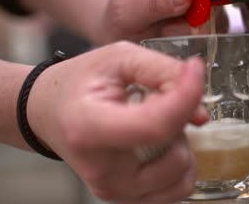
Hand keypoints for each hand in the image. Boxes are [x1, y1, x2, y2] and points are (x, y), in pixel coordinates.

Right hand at [26, 41, 206, 202]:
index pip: (156, 126)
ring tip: (156, 123)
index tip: (193, 73)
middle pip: (174, 153)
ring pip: (182, 176)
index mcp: (91, 129)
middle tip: (154, 100)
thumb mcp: (118, 58)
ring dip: (181, 144)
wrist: (49, 112)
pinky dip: (179, 164)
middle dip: (178, 119)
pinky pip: (177, 188)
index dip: (186, 97)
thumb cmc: (79, 84)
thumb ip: (162, 71)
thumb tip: (199, 98)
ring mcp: (115, 190)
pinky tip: (160, 144)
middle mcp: (103, 171)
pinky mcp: (127, 198)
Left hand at [100, 0, 226, 44]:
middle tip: (174, 30)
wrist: (123, 36)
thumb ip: (155, 3)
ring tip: (173, 32)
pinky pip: (218, 21)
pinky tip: (183, 35)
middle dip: (199, 15)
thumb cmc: (121, 22)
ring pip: (218, 5)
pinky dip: (204, 33)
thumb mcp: (128, 14)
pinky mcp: (207, 5)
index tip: (194, 18)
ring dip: (200, 26)